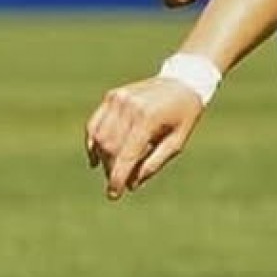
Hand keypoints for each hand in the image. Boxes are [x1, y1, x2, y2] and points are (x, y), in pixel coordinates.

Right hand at [84, 77, 205, 198]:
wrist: (184, 81)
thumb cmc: (184, 115)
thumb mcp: (177, 142)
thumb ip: (155, 163)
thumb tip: (131, 184)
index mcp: (148, 118)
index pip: (127, 154)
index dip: (118, 177)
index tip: (114, 195)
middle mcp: (130, 106)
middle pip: (110, 148)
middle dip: (112, 170)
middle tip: (119, 183)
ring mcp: (118, 99)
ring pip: (100, 137)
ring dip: (102, 159)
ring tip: (112, 170)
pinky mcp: (112, 96)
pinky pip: (95, 123)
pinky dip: (93, 142)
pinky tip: (96, 157)